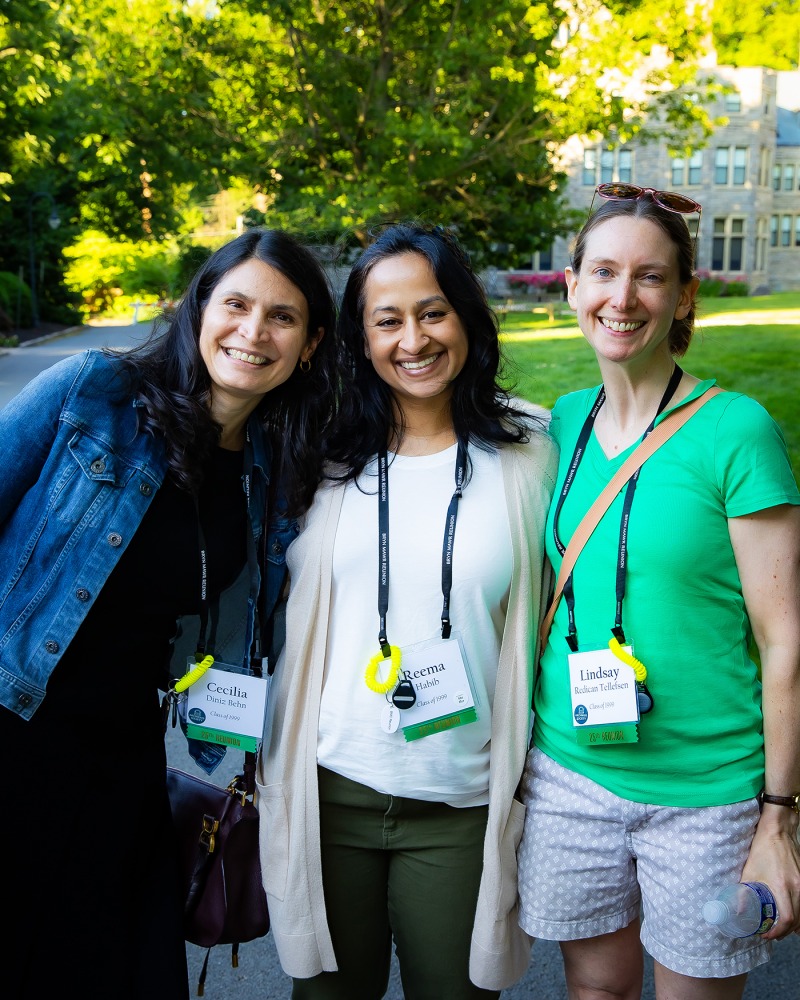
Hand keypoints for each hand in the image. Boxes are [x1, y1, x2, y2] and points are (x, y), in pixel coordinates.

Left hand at [741, 804, 799, 939]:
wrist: (778, 832)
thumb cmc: (762, 850)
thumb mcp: (749, 871)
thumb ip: (743, 893)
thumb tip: (737, 911)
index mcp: (782, 887)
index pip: (786, 919)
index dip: (777, 931)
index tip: (766, 934)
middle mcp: (797, 888)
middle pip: (797, 920)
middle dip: (784, 931)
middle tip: (772, 934)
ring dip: (794, 925)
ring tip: (782, 929)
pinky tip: (793, 917)